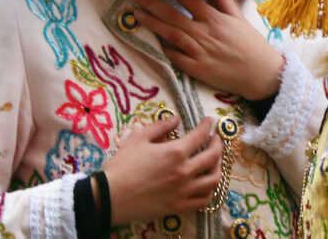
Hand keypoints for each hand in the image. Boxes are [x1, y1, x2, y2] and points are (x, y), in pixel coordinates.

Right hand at [102, 116, 222, 224]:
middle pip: (213, 156)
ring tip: (214, 161)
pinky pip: (203, 201)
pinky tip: (206, 185)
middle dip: (218, 144)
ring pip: (213, 180)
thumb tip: (176, 119)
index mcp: (175, 152)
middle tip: (215, 139)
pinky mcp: (178, 207)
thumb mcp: (138, 138)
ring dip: (218, 167)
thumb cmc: (122, 165)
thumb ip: (160, 126)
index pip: (200, 135)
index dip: (207, 125)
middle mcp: (184, 171)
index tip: (209, 121)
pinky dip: (209, 191)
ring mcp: (183, 191)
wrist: (109, 197)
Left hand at [130, 0, 284, 100]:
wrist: (262, 74)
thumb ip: (224, 1)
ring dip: (152, 23)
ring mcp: (199, 52)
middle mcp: (204, 33)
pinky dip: (164, 49)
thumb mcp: (239, 18)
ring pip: (171, 34)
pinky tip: (152, 40)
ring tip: (136, 13)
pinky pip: (176, 58)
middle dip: (151, 2)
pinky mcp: (197, 70)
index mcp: (214, 18)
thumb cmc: (251, 45)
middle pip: (172, 14)